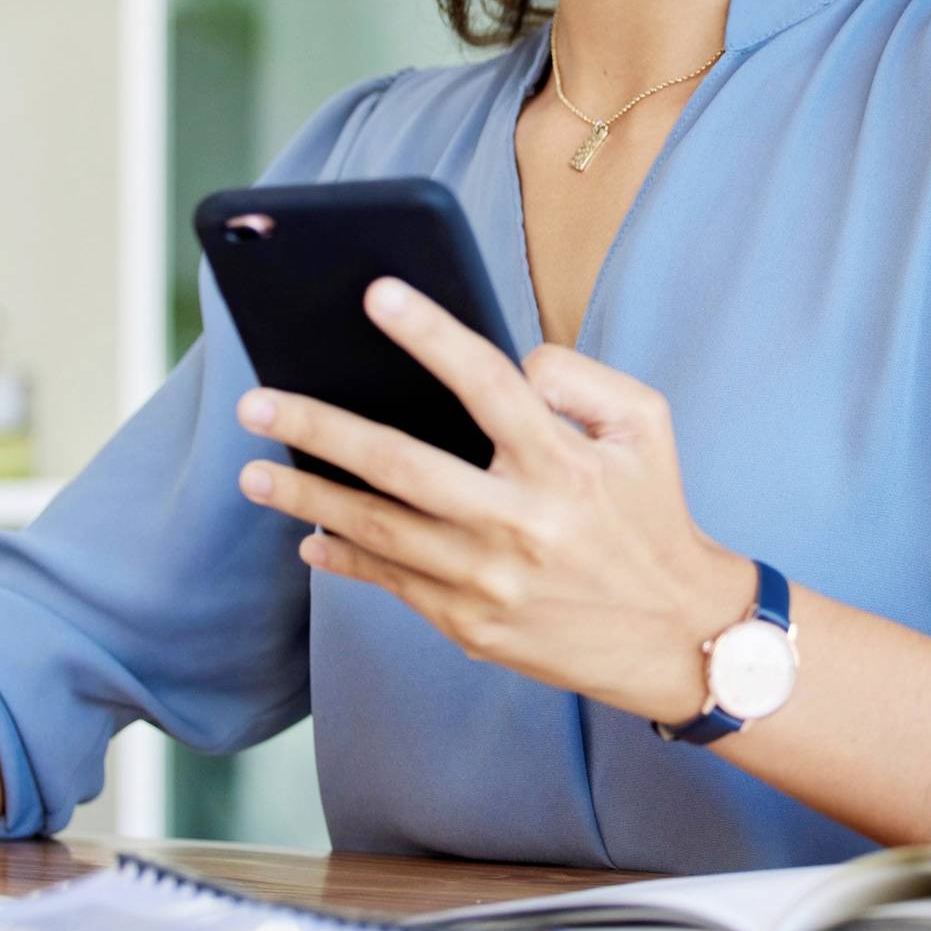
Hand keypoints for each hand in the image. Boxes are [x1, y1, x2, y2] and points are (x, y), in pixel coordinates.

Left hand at [234, 277, 756, 725]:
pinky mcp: (472, 626)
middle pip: (399, 465)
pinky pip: (391, 583)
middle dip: (319, 428)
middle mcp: (519, 523)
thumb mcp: (646, 426)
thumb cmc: (653, 514)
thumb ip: (579, 376)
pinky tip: (307, 536)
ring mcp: (488, 582)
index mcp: (562, 465)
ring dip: (306, 496)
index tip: (376, 294)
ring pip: (377, 532)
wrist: (678, 636)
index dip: (430, 334)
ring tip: (252, 469)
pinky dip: (343, 558)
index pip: (486, 383)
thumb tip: (505, 362)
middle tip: (257, 400)